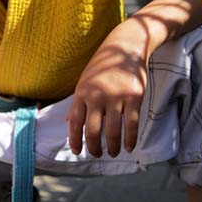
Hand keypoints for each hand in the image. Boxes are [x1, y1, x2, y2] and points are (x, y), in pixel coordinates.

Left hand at [67, 20, 149, 157]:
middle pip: (93, 130)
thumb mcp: (85, 80)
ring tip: (113, 153)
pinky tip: (129, 147)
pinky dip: (130, 139)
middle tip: (97, 154)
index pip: (75, 122)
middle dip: (94, 147)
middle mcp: (97, 96)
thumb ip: (77, 102)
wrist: (125, 47)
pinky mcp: (134, 97)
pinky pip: (132, 124)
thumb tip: (67, 121)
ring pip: (113, 131)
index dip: (75, 139)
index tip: (78, 151)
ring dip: (113, 146)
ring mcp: (116, 96)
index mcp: (82, 93)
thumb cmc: (103, 66)